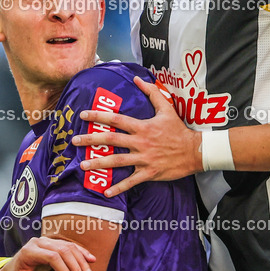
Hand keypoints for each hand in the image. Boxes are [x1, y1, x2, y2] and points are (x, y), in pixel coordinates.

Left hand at [0, 235, 95, 270]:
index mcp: (30, 251)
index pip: (53, 257)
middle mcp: (39, 242)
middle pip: (63, 251)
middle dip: (76, 268)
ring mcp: (46, 241)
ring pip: (69, 247)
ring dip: (82, 262)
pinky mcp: (53, 243)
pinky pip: (70, 246)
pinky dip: (81, 253)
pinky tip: (91, 260)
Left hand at [72, 76, 200, 196]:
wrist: (194, 151)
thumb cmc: (178, 129)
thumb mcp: (166, 108)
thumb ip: (151, 92)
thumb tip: (137, 79)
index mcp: (142, 126)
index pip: (116, 119)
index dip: (98, 116)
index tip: (83, 115)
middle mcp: (140, 142)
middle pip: (111, 140)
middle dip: (91, 140)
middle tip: (75, 140)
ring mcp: (144, 159)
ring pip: (117, 162)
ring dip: (99, 163)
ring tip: (83, 165)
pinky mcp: (149, 173)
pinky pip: (131, 181)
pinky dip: (118, 187)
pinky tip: (105, 191)